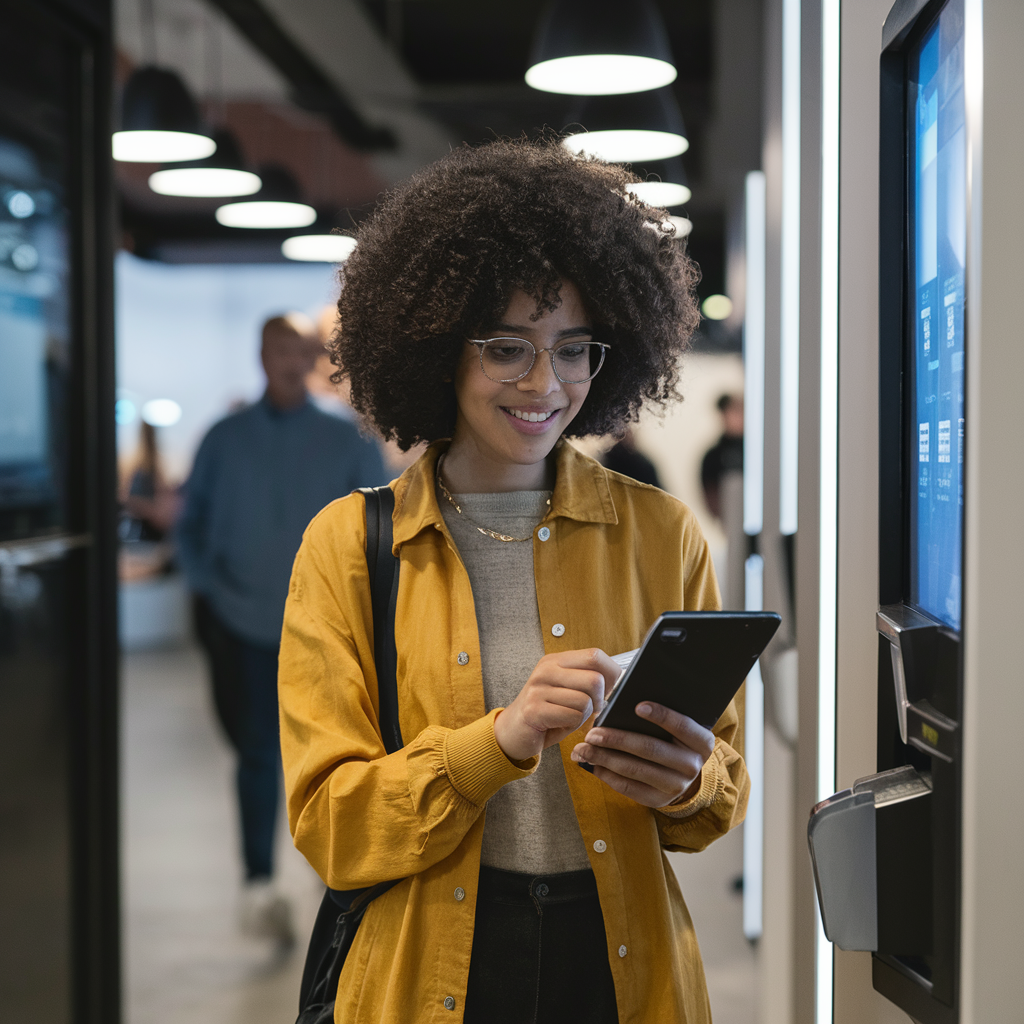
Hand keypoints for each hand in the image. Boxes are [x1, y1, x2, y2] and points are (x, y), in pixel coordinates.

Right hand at [493, 649, 620, 762]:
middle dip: (600, 701)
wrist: (512, 732)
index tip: (609, 690)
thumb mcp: (567, 690)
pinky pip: (573, 717)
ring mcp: (538, 689)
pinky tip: (561, 724)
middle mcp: (546, 670)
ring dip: (585, 716)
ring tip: (570, 717)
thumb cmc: (546, 712)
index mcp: (556, 661)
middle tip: (590, 709)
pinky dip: (574, 726)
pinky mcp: (534, 710)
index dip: (611, 674)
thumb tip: (621, 680)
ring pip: (586, 701)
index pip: (595, 655)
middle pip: (595, 680)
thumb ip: (588, 680)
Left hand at [570, 702, 715, 807]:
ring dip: (605, 758)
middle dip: (617, 740)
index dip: (661, 715)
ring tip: (583, 749)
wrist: (682, 775)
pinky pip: (629, 788)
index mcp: (701, 741)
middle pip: (651, 749)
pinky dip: (607, 775)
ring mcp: (677, 786)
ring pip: (635, 770)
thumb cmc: (671, 739)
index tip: (637, 705)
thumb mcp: (675, 726)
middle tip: (592, 733)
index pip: (682, 725)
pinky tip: (592, 764)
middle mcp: (692, 765)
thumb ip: (658, 714)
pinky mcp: (659, 801)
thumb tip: (622, 701)